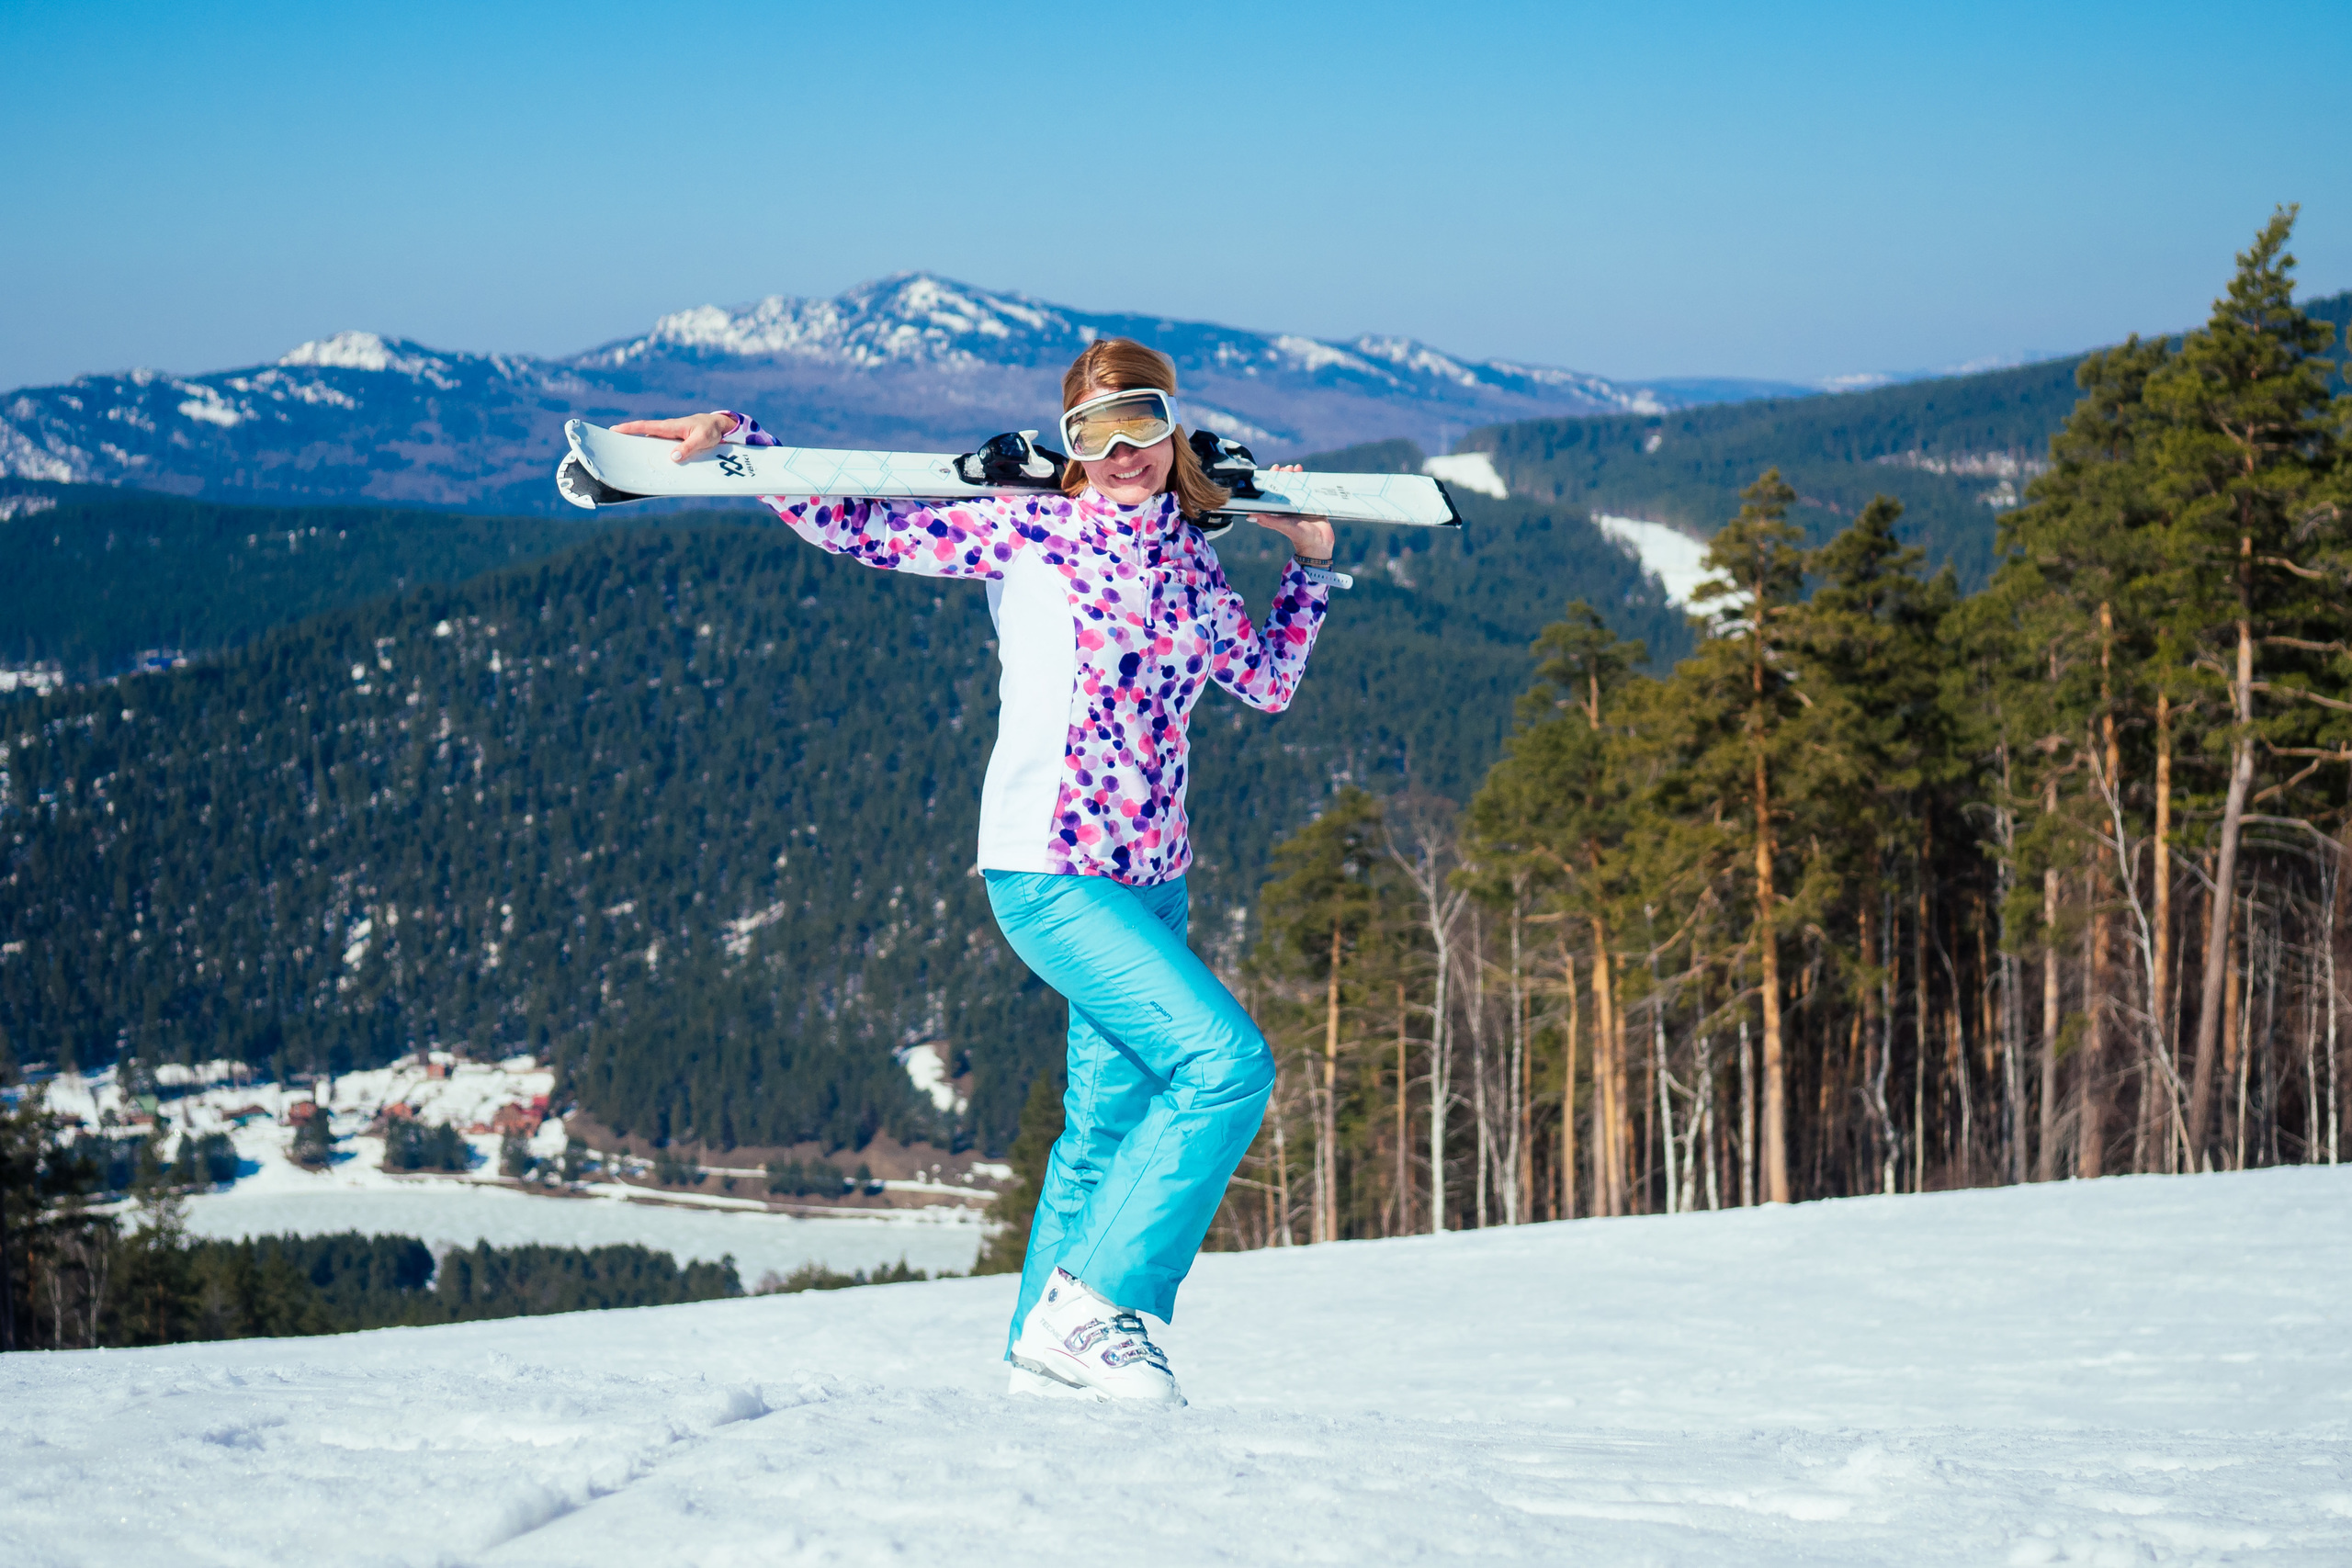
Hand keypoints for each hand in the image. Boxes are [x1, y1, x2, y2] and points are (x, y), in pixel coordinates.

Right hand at [613, 411, 736, 462]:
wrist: (719, 427)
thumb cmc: (710, 430)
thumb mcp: (702, 439)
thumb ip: (688, 448)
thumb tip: (673, 457)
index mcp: (670, 426)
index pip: (645, 426)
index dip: (629, 428)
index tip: (614, 430)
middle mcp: (666, 431)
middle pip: (643, 435)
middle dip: (627, 440)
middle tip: (612, 447)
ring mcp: (670, 437)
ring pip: (651, 443)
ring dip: (640, 449)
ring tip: (627, 460)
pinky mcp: (675, 443)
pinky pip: (660, 449)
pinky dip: (653, 455)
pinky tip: (650, 465)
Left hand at [1248, 464, 1335, 557]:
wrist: (1320, 544)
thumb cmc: (1300, 536)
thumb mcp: (1283, 525)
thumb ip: (1268, 520)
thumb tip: (1250, 515)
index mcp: (1279, 510)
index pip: (1273, 491)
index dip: (1272, 479)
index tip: (1275, 469)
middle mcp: (1288, 506)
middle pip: (1284, 486)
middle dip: (1284, 475)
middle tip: (1287, 468)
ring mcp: (1300, 504)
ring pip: (1296, 486)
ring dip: (1295, 476)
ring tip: (1296, 468)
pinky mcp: (1311, 504)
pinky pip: (1308, 490)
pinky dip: (1306, 481)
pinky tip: (1306, 473)